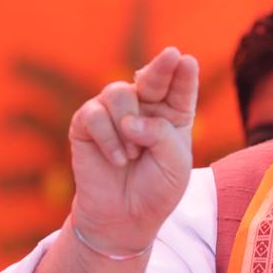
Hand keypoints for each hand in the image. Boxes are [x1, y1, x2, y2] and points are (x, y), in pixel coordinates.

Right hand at [67, 47, 198, 256]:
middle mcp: (144, 106)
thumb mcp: (175, 164)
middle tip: (171, 56)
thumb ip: (161, 135)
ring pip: (119, 92)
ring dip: (128, 125)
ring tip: (133, 155)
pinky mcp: (86, 123)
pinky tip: (117, 160)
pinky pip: (94, 115)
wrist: (125, 216)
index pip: (180, 87)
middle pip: (151, 77)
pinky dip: (109, 139)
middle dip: (160, 67)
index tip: (186, 60)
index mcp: (173, 113)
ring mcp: (114, 111)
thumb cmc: (156, 188)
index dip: (183, 74)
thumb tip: (129, 120)